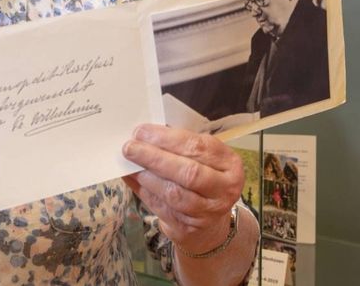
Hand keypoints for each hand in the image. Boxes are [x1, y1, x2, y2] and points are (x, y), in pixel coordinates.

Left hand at [122, 124, 242, 254]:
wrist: (210, 220)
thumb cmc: (203, 175)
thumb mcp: (203, 156)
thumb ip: (180, 145)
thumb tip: (145, 134)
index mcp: (230, 163)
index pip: (198, 147)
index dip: (167, 139)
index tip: (142, 131)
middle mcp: (224, 189)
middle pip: (188, 173)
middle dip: (155, 158)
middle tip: (130, 147)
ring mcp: (208, 212)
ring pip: (174, 193)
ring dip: (147, 177)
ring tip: (129, 163)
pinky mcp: (189, 228)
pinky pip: (162, 208)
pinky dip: (144, 191)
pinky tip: (132, 178)